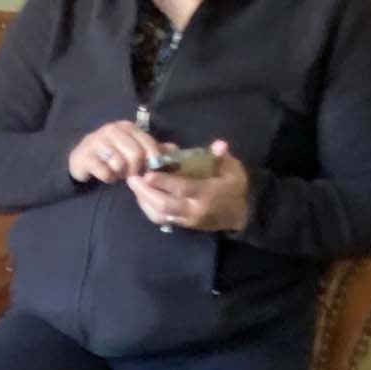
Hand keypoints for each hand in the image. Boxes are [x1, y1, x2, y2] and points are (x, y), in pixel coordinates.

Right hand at [66, 119, 161, 184]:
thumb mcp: (134, 149)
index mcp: (127, 126)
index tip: (149, 169)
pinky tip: (106, 175)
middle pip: (135, 154)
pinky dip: (108, 178)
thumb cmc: (113, 154)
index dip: (152, 159)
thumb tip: (175, 149)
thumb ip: (154, 149)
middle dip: (135, 169)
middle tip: (131, 174)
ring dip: (120, 174)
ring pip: (119, 163)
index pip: (148, 142)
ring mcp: (97, 141)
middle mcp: (112, 130)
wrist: (83, 158)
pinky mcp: (85, 156)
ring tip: (117, 172)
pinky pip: (104, 172)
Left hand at [131, 141, 249, 233]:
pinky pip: (161, 219)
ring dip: (144, 201)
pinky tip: (141, 196)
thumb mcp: (234, 170)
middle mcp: (194, 210)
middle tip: (132, 178)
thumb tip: (219, 144)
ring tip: (134, 186)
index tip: (147, 174)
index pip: (182, 189)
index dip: (164, 182)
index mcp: (207, 194)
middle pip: (165, 204)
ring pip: (160, 214)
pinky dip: (148, 209)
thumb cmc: (234, 188)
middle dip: (146, 192)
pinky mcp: (182, 225)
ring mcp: (187, 220)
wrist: (238, 216)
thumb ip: (223, 158)